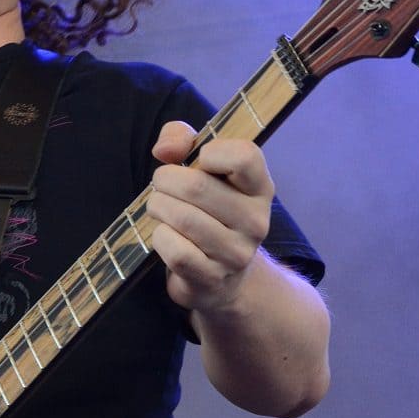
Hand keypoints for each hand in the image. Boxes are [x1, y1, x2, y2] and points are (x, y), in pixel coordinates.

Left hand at [148, 120, 273, 321]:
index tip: (199, 161)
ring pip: (182, 218)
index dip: (211, 151)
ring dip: (158, 208)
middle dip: (164, 181)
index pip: (245, 156)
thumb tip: (164, 150)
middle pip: (196, 186)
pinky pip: (175, 249)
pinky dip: (160, 237)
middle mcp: (256, 221)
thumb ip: (181, 139)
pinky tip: (166, 236)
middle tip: (161, 186)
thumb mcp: (201, 168)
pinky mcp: (212, 278)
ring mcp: (236, 253)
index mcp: (259, 188)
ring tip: (160, 209)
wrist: (224, 278)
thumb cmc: (207, 210)